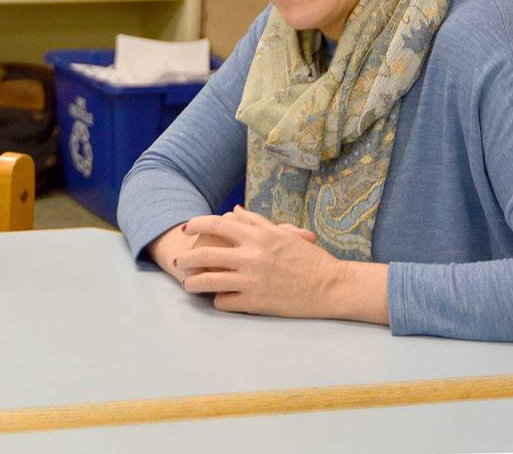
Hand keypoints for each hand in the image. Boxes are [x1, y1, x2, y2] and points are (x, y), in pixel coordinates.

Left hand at [177, 205, 343, 318]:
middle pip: (205, 254)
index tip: (186, 228)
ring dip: (193, 283)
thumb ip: (255, 221)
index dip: (196, 224)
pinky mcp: (255, 302)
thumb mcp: (282, 234)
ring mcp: (251, 280)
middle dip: (186, 259)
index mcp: (258, 236)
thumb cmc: (310, 259)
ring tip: (189, 285)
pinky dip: (219, 300)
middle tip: (179, 262)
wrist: (332, 287)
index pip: (217, 224)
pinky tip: (219, 299)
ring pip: (208, 281)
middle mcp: (251, 256)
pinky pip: (224, 301)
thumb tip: (233, 211)